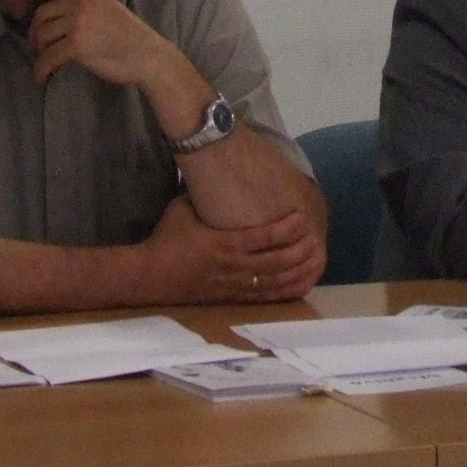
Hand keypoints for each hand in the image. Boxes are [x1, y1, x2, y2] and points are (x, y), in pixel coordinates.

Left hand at [12, 0, 196, 101]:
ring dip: (39, 53)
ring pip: (42, 36)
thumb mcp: (107, 8)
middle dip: (34, 34)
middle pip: (41, 15)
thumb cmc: (128, 35)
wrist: (147, 55)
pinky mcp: (76, 45)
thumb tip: (55, 20)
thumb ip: (83, 6)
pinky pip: (47, 57)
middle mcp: (81, 2)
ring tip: (44, 63)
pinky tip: (43, 77)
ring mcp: (78, 22)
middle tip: (37, 49)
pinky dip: (41, 70)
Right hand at [139, 195, 324, 303]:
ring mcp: (234, 286)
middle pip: (276, 262)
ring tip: (316, 259)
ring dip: (298, 272)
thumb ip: (205, 195)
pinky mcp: (233, 298)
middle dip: (300, 251)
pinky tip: (301, 283)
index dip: (286, 228)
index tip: (302, 217)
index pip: (263, 238)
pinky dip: (287, 291)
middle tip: (316, 238)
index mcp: (223, 244)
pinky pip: (266, 297)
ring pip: (275, 282)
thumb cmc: (168, 238)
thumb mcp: (183, 207)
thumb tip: (217, 169)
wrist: (150, 275)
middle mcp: (233, 267)